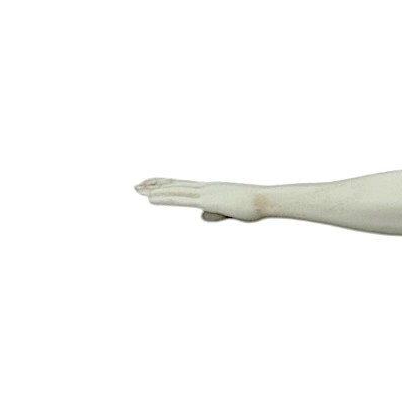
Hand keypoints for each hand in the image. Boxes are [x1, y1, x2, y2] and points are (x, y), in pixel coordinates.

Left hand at [135, 178, 263, 221]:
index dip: (167, 184)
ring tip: (137, 190)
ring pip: (174, 191)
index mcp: (211, 190)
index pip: (184, 186)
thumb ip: (215, 214)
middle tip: (137, 186)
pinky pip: (181, 199)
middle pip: (175, 185)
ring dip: (154, 191)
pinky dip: (164, 198)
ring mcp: (205, 193)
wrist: (265, 200)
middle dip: (155, 185)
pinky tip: (150, 199)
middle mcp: (205, 187)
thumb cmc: (254, 206)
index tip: (153, 184)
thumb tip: (201, 217)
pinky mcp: (207, 200)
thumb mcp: (232, 212)